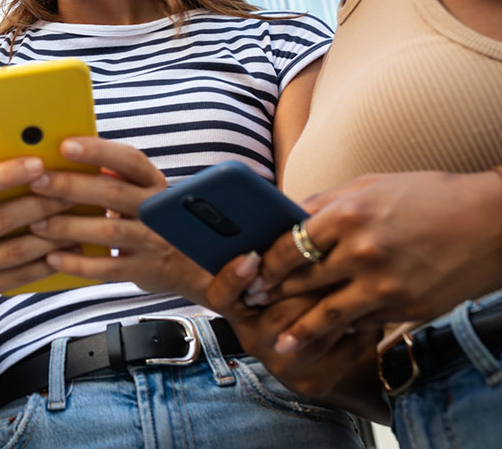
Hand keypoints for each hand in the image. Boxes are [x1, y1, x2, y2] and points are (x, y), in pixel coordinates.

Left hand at [27, 137, 209, 302]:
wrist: (189, 263)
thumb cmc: (146, 217)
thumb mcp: (138, 191)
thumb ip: (108, 176)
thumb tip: (58, 153)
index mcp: (152, 182)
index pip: (128, 160)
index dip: (97, 151)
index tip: (65, 145)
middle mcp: (156, 209)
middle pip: (112, 193)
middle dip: (71, 186)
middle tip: (36, 182)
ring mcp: (152, 241)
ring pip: (108, 231)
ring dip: (68, 226)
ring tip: (36, 223)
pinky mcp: (144, 270)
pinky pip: (108, 268)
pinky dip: (78, 264)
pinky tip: (52, 258)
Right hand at [204, 252, 385, 417]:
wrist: (324, 355)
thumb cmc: (302, 299)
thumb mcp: (282, 278)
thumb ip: (278, 254)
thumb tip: (285, 211)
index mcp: (238, 311)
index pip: (221, 296)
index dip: (232, 277)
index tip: (252, 256)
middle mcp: (252, 340)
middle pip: (276, 311)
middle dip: (307, 286)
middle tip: (333, 259)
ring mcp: (280, 364)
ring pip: (311, 332)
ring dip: (337, 305)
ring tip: (358, 281)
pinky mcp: (311, 382)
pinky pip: (340, 351)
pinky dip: (361, 330)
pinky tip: (372, 311)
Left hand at [246, 170, 501, 353]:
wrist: (491, 222)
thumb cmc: (426, 197)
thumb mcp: (369, 187)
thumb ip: (325, 203)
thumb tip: (283, 216)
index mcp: (349, 214)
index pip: (289, 244)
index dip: (264, 263)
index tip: (248, 273)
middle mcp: (363, 250)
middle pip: (302, 280)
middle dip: (273, 295)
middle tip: (253, 305)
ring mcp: (386, 284)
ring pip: (328, 313)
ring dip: (300, 330)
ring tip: (281, 342)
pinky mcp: (407, 308)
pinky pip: (365, 323)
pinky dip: (345, 330)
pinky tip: (329, 337)